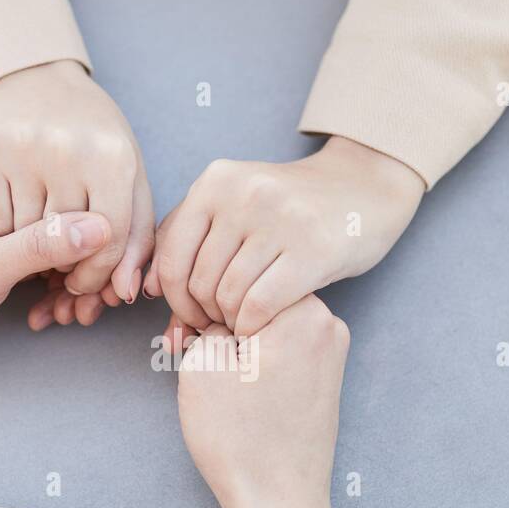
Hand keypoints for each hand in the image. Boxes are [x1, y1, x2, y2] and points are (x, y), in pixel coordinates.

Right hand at [0, 59, 152, 320]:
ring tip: (39, 230)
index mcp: (113, 157)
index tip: (85, 281)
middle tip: (59, 258)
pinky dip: (3, 227)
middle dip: (63, 263)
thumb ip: (133, 240)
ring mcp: (23, 147)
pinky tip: (15, 211)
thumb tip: (123, 294)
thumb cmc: (93, 143)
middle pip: (66, 241)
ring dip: (32, 246)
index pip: (109, 242)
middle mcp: (68, 149)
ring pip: (27, 234)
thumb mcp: (126, 180)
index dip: (97, 274)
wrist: (37, 82)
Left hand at [0, 180, 109, 347]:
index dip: (99, 247)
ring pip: (62, 252)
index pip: (73, 205)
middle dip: (88, 274)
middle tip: (83, 310)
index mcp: (0, 190)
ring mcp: (6, 228)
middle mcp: (8, 202)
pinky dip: (52, 291)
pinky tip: (48, 313)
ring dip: (72, 287)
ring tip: (66, 316)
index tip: (101, 286)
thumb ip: (41, 245)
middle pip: (74, 229)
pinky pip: (44, 266)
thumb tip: (102, 226)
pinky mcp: (3, 252)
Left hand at [147, 136, 422, 337]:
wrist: (365, 186)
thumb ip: (189, 243)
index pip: (172, 257)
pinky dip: (254, 326)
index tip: (191, 315)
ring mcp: (279, 220)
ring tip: (244, 321)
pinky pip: (260, 306)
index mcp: (216, 181)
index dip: (174, 299)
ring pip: (228, 296)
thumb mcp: (235, 208)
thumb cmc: (291, 209)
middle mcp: (243, 195)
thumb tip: (143, 292)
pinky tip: (263, 325)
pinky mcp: (312, 249)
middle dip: (204, 314)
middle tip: (222, 323)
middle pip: (199, 281)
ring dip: (232, 321)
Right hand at [176, 295, 349, 507]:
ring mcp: (330, 353)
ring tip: (205, 375)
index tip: (183, 332)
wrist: (278, 502)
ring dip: (232, 342)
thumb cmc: (242, 439)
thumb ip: (207, 322)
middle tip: (182, 350)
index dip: (200, 302)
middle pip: (255, 299)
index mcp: (303, 310)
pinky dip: (253, 361)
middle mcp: (328, 324)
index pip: (237, 277)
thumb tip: (215, 319)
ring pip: (266, 326)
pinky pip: (281, 351)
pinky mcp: (323, 379)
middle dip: (217, 320)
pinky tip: (230, 387)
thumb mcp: (202, 365)